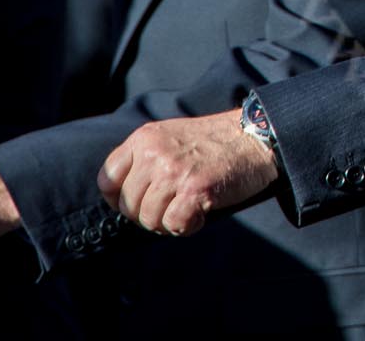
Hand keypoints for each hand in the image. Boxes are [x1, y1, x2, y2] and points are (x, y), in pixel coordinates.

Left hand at [98, 110, 277, 235]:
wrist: (257, 137)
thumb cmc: (216, 142)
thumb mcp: (172, 137)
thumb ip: (146, 159)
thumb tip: (126, 199)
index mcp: (145, 138)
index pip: (107, 180)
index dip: (119, 200)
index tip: (138, 203)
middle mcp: (154, 153)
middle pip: (128, 205)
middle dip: (148, 215)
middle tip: (172, 208)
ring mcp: (174, 171)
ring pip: (149, 218)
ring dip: (168, 222)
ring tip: (189, 208)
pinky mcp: (195, 189)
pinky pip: (174, 224)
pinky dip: (186, 227)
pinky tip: (200, 214)